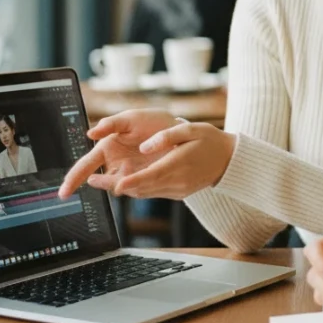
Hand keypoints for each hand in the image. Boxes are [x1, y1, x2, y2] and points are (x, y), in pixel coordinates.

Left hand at [58, 109, 235, 199]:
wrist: (229, 159)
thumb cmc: (209, 140)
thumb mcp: (191, 130)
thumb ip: (166, 136)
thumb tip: (144, 145)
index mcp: (178, 165)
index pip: (149, 177)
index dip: (129, 182)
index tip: (113, 183)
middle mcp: (176, 182)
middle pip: (142, 188)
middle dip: (117, 186)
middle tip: (93, 181)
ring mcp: (177, 190)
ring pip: (145, 192)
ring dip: (125, 188)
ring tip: (103, 181)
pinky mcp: (178, 193)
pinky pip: (153, 192)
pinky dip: (138, 188)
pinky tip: (127, 181)